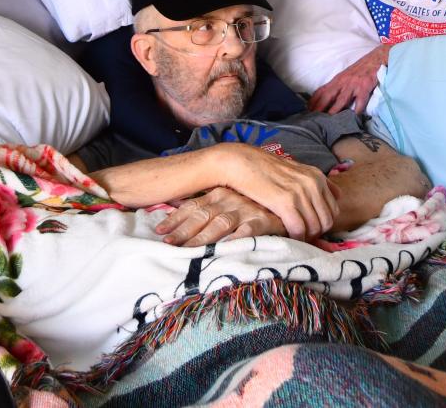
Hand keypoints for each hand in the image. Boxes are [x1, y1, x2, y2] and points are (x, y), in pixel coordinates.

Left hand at [155, 187, 285, 246]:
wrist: (285, 207)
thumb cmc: (252, 207)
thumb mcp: (227, 202)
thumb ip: (205, 205)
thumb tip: (175, 207)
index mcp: (219, 193)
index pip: (192, 206)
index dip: (175, 219)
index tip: (159, 231)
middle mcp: (231, 199)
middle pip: (202, 216)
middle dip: (183, 231)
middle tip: (168, 245)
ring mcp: (247, 209)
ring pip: (220, 224)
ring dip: (202, 239)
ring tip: (188, 251)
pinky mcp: (264, 221)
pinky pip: (247, 232)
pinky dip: (235, 240)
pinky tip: (223, 249)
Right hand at [215, 143, 338, 240]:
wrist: (240, 162)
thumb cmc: (265, 168)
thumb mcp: (297, 170)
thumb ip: (317, 182)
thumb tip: (338, 195)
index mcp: (318, 176)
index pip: (334, 209)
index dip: (323, 223)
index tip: (310, 228)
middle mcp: (313, 183)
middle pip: (327, 221)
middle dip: (316, 232)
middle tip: (302, 236)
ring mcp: (300, 192)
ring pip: (314, 227)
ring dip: (305, 236)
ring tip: (293, 236)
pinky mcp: (285, 202)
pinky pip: (299, 229)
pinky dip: (295, 237)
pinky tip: (286, 235)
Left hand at [309, 44, 389, 114]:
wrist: (375, 59)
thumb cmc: (360, 69)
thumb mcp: (345, 76)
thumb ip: (337, 86)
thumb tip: (327, 99)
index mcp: (336, 80)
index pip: (321, 91)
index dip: (313, 101)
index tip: (307, 110)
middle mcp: (343, 82)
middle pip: (328, 95)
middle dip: (320, 106)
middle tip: (314, 117)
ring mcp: (353, 84)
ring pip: (342, 99)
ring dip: (335, 109)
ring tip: (330, 119)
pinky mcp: (364, 86)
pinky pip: (360, 100)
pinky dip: (357, 109)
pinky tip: (355, 116)